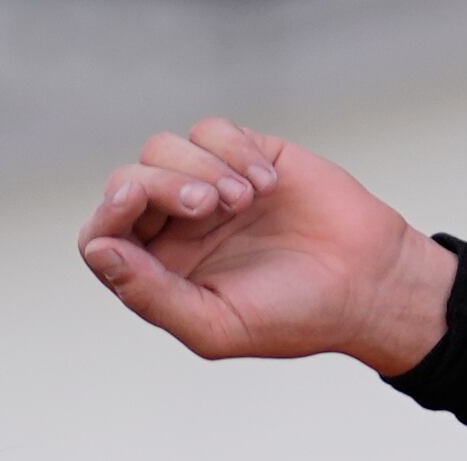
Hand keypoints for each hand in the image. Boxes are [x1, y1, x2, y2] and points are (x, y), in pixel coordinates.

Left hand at [77, 121, 452, 374]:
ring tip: (245, 200)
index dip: (107, 215)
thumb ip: (150, 294)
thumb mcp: (215, 324)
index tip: (131, 203)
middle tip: (207, 206)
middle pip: (129, 182)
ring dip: (201, 168)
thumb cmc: (293, 317)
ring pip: (165, 148)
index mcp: (158, 274)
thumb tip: (100, 251)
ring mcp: (209, 188)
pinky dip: (234, 150)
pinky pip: (213, 131)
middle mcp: (174, 229)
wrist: (367, 284)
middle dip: (159, 185)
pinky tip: (267, 184)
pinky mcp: (245, 155)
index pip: (103, 236)